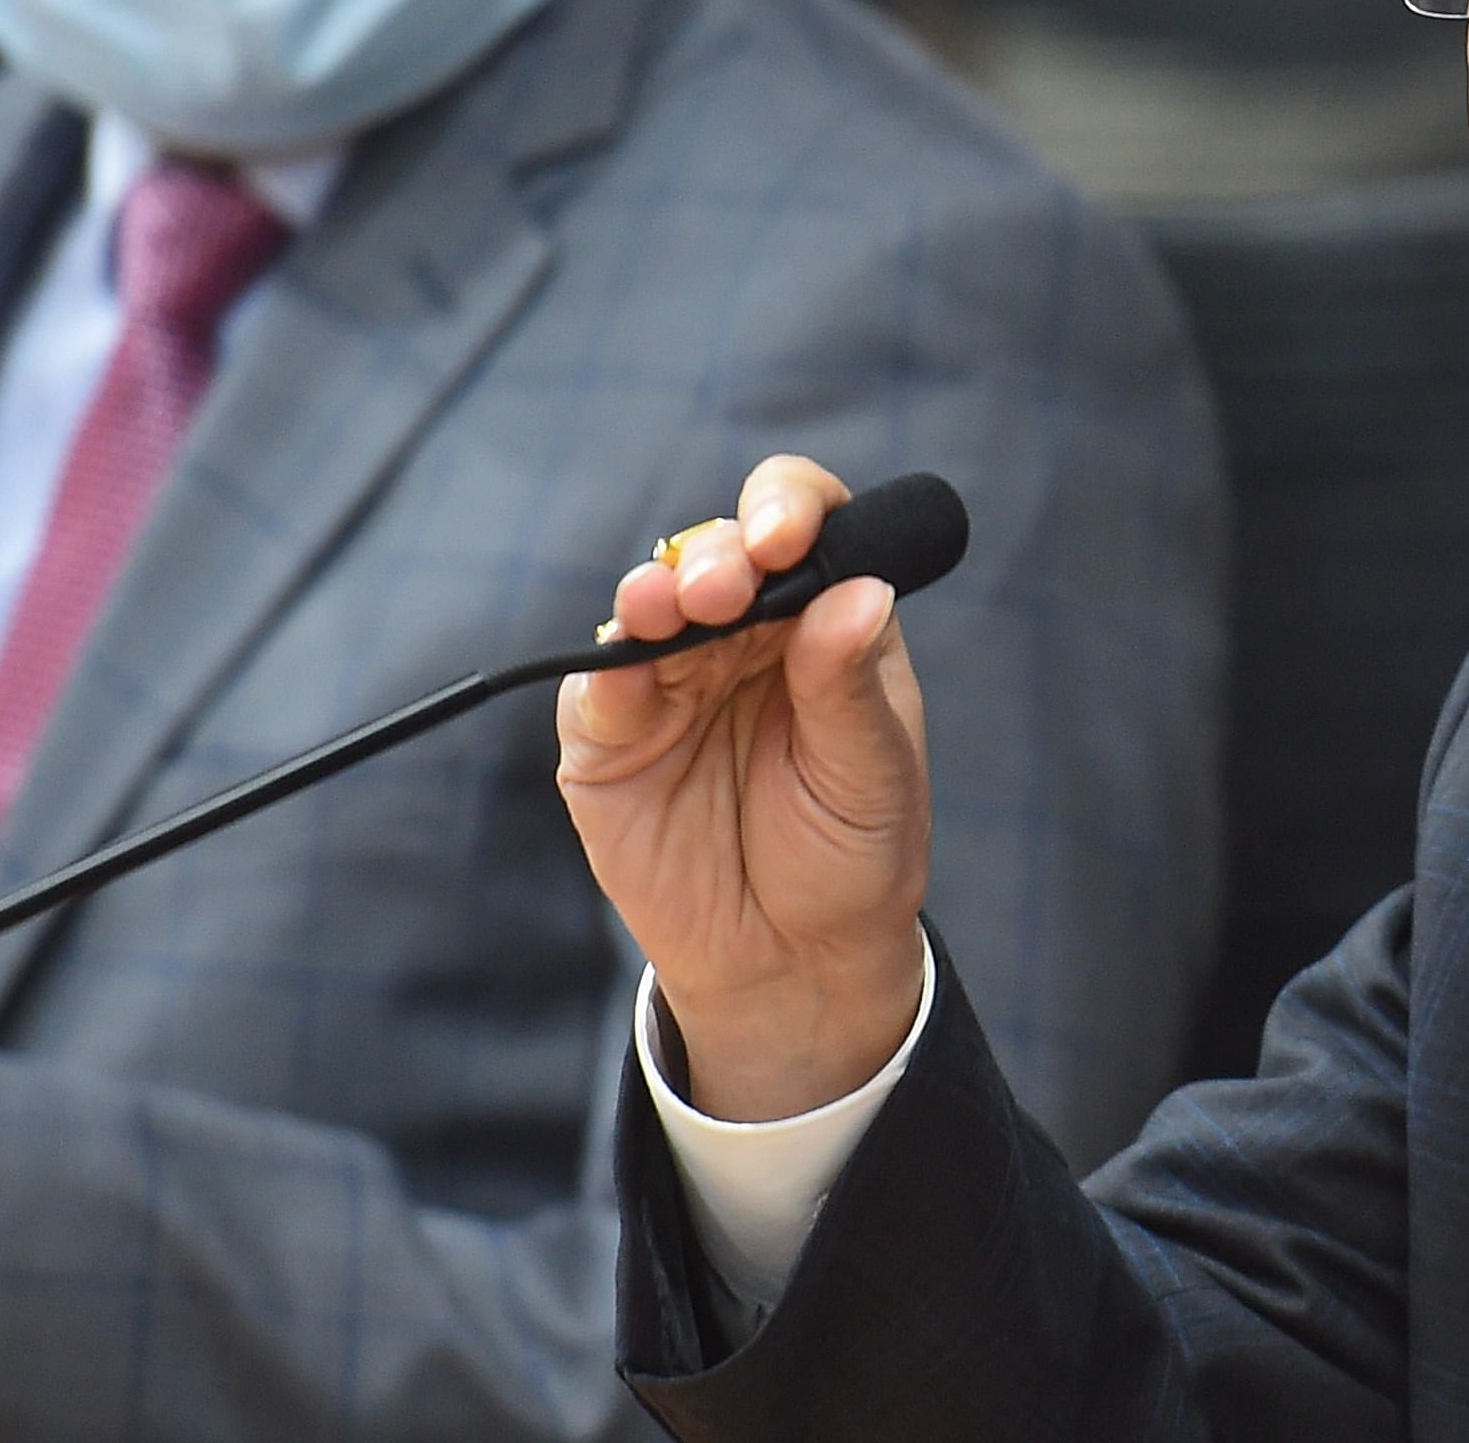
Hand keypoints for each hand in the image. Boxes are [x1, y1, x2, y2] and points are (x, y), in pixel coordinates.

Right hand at [556, 457, 931, 1120]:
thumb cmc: (849, 855)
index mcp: (824, 622)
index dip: (791, 509)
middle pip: (720, 550)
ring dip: (660, 591)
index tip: (789, 535)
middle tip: (726, 586)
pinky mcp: (611, 733)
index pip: (807, 526)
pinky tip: (629, 657)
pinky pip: (598, 682)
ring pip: (653, 601)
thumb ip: (850, 687)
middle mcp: (745, 634)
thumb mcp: (871, 775)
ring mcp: (673, 677)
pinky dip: (609, 663)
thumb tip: (860, 595)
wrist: (791, 959)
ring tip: (675, 605)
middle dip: (719, 553)